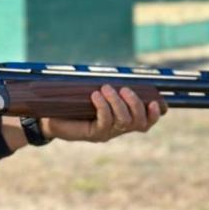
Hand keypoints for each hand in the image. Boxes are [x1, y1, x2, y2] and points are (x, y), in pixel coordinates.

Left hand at [40, 85, 166, 143]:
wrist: (53, 118)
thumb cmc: (75, 105)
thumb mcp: (95, 95)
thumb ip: (110, 90)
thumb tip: (119, 75)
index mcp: (123, 121)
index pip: (146, 123)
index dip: (154, 114)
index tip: (155, 101)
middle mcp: (117, 130)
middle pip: (138, 122)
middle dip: (135, 104)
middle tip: (124, 89)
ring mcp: (107, 133)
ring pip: (123, 121)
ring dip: (117, 102)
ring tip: (106, 88)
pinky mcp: (94, 134)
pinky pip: (105, 121)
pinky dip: (103, 106)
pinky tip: (95, 95)